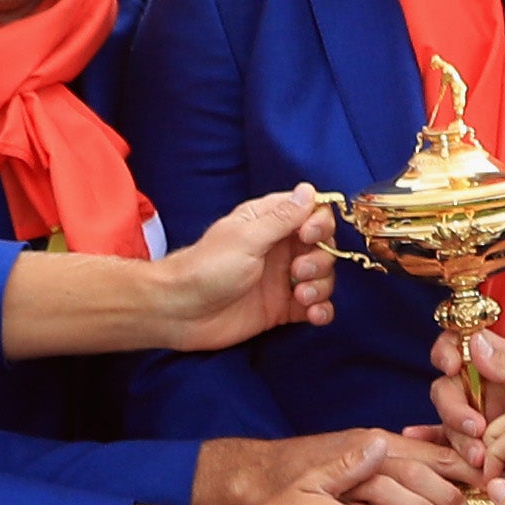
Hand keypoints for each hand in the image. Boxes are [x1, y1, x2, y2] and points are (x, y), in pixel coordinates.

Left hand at [161, 187, 338, 349]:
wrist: (181, 312)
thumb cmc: (207, 268)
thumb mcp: (246, 238)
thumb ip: (282, 217)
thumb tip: (309, 190)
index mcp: (269, 223)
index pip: (312, 213)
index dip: (319, 224)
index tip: (309, 236)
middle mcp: (280, 248)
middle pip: (324, 246)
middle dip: (321, 259)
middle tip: (298, 271)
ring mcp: (283, 279)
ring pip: (323, 276)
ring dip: (321, 285)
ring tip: (301, 296)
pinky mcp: (283, 308)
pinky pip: (316, 306)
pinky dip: (321, 310)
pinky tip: (313, 314)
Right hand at [427, 328, 504, 479]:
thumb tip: (475, 343)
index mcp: (501, 365)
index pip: (460, 346)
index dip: (448, 352)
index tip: (453, 366)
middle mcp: (486, 390)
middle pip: (447, 389)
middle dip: (455, 409)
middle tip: (477, 429)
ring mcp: (483, 419)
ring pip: (450, 422)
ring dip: (458, 438)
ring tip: (482, 458)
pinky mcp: (485, 448)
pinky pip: (453, 444)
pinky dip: (435, 443)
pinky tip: (419, 444)